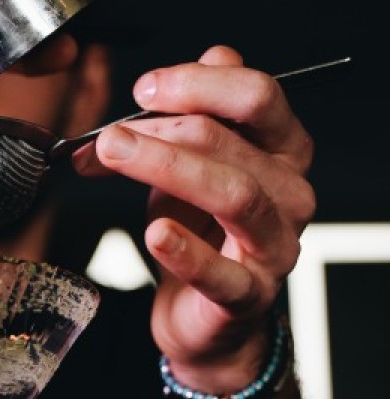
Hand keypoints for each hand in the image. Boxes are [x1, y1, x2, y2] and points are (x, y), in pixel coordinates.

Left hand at [72, 45, 315, 384]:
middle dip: (163, 127)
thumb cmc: (200, 237)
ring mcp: (275, 245)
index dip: (196, 83)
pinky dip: (186, 251)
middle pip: (233, 138)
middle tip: (109, 134)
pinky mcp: (250, 294)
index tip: (143, 89)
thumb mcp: (185, 169)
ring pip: (231, 192)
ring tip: (114, 156)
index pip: (256, 94)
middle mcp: (289, 192)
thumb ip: (179, 124)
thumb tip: (161, 81)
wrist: (202, 317)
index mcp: (281, 150)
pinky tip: (155, 233)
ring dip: (166, 167)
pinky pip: (222, 272)